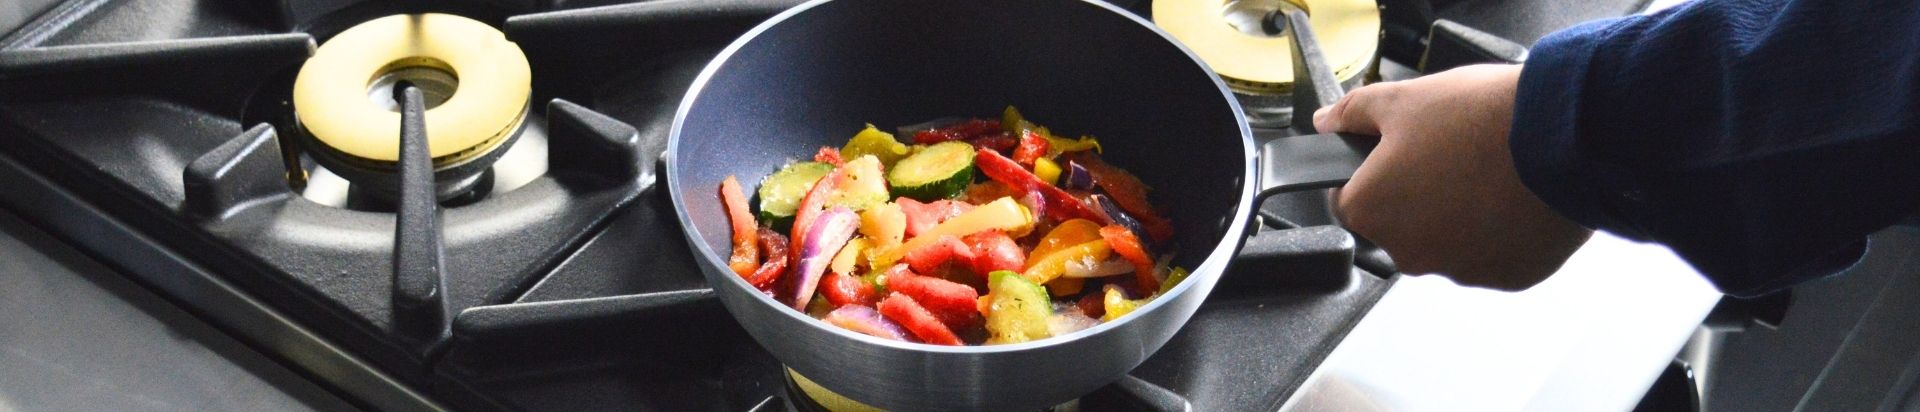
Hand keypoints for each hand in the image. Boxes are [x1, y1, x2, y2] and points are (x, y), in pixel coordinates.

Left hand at [1314, 64, 1592, 290]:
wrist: (1564, 138)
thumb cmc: (1483, 120)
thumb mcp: (1404, 99)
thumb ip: (1353, 113)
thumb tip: (1326, 122)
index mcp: (1371, 210)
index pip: (1347, 198)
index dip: (1369, 172)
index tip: (1395, 154)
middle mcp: (1408, 252)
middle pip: (1399, 223)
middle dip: (1417, 193)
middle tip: (1450, 154)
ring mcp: (1459, 270)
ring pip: (1447, 240)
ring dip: (1458, 213)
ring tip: (1488, 171)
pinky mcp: (1506, 277)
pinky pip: (1492, 253)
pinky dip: (1498, 230)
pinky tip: (1513, 196)